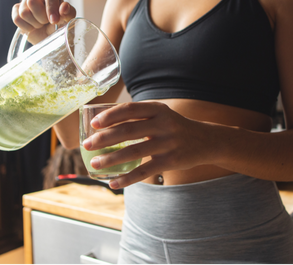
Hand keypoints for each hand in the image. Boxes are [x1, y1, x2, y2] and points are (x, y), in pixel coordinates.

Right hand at [11, 0, 76, 43]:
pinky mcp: (17, 9)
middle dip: (41, 17)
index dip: (51, 6)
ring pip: (24, 12)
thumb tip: (64, 7)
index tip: (54, 20)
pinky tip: (33, 27)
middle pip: (32, 1)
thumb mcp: (68, 20)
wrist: (49, 37)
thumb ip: (69, 13)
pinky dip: (26, 27)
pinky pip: (17, 18)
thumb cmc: (60, 25)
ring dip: (35, 24)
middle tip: (47, 22)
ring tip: (41, 24)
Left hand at [82, 102, 215, 187]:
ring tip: (95, 164)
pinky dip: (127, 178)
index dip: (110, 116)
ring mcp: (168, 143)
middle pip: (128, 131)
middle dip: (104, 139)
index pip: (130, 109)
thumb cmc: (175, 127)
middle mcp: (163, 124)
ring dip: (111, 159)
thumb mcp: (161, 114)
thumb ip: (139, 117)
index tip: (93, 124)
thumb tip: (104, 125)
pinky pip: (144, 171)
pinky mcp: (171, 162)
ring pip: (133, 152)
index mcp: (158, 109)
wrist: (206, 141)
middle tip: (87, 145)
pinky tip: (113, 183)